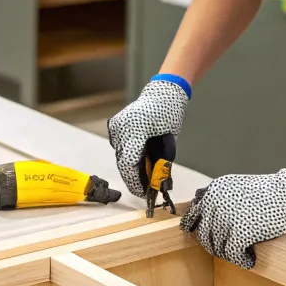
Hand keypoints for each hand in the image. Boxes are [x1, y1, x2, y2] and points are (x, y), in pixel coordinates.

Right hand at [107, 75, 189, 197]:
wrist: (164, 92)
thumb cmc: (169, 113)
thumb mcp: (168, 139)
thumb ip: (160, 160)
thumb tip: (157, 180)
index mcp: (135, 132)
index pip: (129, 164)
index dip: (135, 182)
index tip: (143, 193)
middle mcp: (122, 129)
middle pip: (122, 161)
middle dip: (132, 177)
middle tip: (143, 188)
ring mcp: (117, 126)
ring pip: (120, 155)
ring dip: (129, 167)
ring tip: (141, 177)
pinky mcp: (115, 124)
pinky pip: (119, 146)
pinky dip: (127, 155)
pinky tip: (137, 161)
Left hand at [179, 164, 285, 267]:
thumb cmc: (268, 190)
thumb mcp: (236, 186)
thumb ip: (219, 198)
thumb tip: (206, 213)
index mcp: (214, 191)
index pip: (193, 213)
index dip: (193, 227)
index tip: (194, 235)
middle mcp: (215, 204)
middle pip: (204, 234)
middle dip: (214, 244)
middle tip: (226, 249)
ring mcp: (226, 219)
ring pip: (217, 247)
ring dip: (229, 253)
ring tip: (242, 253)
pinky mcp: (240, 233)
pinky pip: (232, 255)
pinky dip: (241, 260)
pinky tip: (250, 259)